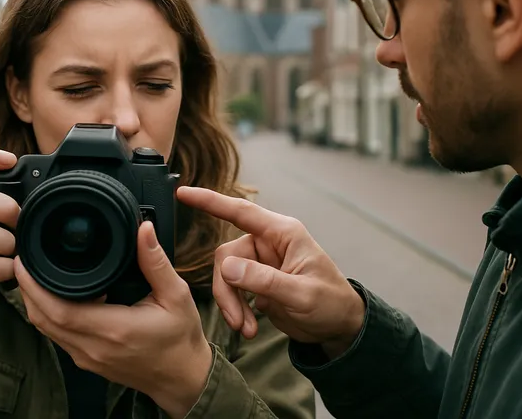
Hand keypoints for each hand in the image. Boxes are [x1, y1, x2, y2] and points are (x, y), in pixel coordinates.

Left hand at [14, 221, 212, 418]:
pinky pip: (57, 336)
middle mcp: (94, 347)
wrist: (182, 377)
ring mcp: (87, 357)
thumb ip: (156, 262)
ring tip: (33, 273)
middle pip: (43, 318)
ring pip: (46, 329)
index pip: (59, 310)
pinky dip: (47, 315)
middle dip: (27, 288)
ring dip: (34, 302)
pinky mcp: (87, 360)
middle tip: (23, 260)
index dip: (35, 286)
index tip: (26, 261)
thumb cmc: (180, 338)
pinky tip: (53, 295)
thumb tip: (144, 230)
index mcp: (114, 329)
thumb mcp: (176, 295)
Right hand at [176, 186, 364, 359]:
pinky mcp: (255, 281)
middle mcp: (267, 243)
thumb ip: (265, 280)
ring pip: (225, 275)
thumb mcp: (302, 294)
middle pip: (227, 256)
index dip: (210, 201)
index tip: (183, 193)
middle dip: (227, 289)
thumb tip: (227, 268)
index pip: (240, 212)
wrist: (338, 327)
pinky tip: (249, 326)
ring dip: (231, 303)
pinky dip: (235, 309)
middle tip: (238, 319)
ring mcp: (260, 262)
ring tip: (246, 328)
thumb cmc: (331, 303)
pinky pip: (231, 290)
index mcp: (282, 233)